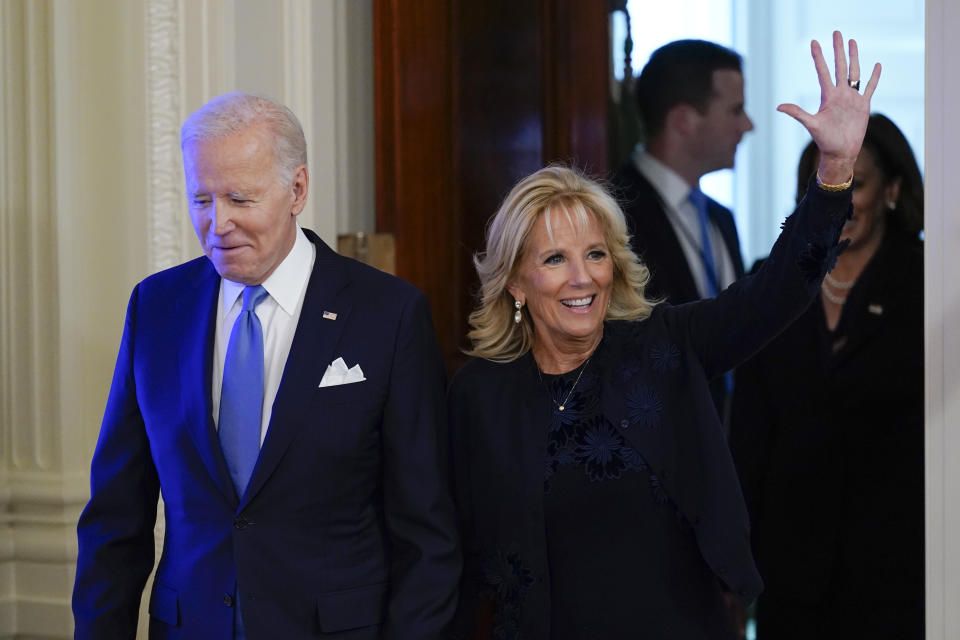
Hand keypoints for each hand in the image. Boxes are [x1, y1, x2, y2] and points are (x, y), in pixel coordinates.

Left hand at [777, 30, 880, 184]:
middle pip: (839, 66)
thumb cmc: (825, 141)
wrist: (841, 153)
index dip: (818, 57)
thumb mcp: (811, 125)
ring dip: (854, 57)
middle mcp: (840, 94)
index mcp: (828, 96)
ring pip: (854, 72)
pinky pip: (870, 88)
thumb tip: (778, 106)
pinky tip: (877, 65)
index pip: (822, 71)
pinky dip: (874, 77)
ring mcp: (852, 98)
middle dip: (838, 50)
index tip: (814, 42)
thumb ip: (797, 113)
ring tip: (853, 42)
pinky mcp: (863, 105)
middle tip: (837, 33)